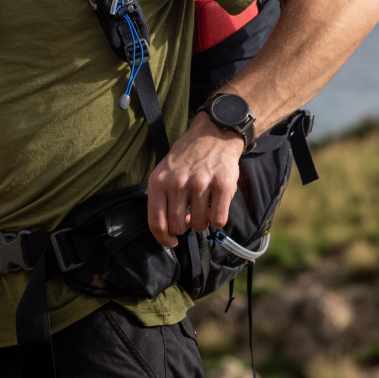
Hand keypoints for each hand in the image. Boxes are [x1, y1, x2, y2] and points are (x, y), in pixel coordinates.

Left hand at [147, 113, 244, 246]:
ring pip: (199, 225)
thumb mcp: (164, 173)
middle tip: (189, 216)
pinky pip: (218, 220)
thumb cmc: (186, 159)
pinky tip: (215, 208)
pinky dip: (217, 220)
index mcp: (158, 182)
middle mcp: (177, 183)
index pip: (156, 223)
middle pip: (178, 227)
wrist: (213, 135)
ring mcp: (200, 184)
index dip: (163, 239)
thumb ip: (162, 199)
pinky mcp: (222, 186)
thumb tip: (168, 230)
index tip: (171, 242)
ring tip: (202, 208)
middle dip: (184, 228)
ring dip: (201, 223)